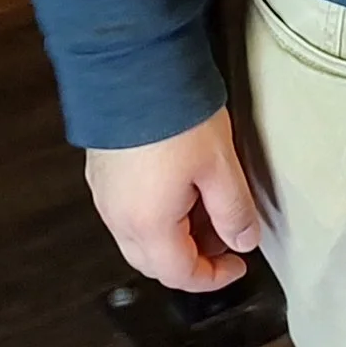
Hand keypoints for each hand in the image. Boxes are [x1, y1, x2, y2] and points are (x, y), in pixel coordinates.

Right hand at [85, 108, 261, 291]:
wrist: (131, 69)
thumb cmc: (176, 117)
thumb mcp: (221, 166)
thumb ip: (234, 211)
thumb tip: (243, 241)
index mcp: (148, 226)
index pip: (180, 275)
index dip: (213, 277)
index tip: (238, 263)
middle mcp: (118, 219)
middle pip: (155, 262)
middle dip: (193, 258)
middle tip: (225, 235)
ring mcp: (104, 197)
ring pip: (140, 238)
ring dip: (174, 236)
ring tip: (206, 206)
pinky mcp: (101, 175)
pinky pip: (127, 213)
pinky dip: (155, 215)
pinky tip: (179, 187)